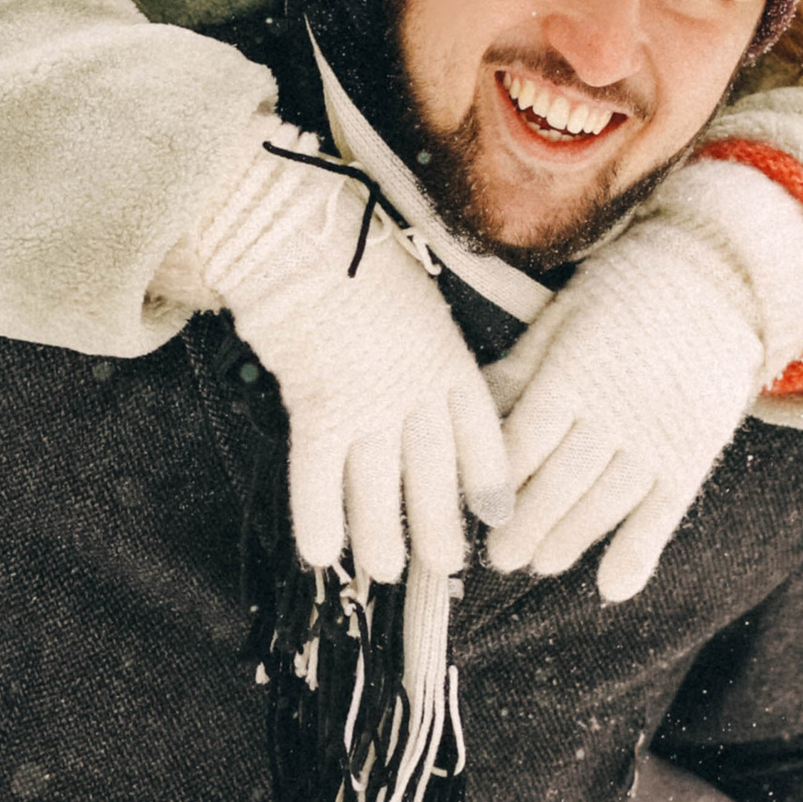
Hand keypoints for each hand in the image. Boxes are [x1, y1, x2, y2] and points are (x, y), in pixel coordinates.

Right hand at [189, 142, 513, 585]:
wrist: (303, 231)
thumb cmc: (358, 256)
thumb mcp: (417, 300)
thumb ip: (428, 349)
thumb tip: (428, 388)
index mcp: (449, 357)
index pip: (482, 432)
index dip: (490, 478)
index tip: (499, 513)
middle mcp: (417, 387)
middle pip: (436, 471)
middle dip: (442, 524)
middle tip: (447, 566)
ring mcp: (369, 400)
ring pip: (381, 486)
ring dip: (383, 534)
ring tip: (387, 570)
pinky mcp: (318, 406)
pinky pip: (319, 475)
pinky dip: (319, 517)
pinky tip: (321, 554)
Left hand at [483, 155, 802, 599]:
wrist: (721, 274)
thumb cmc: (628, 289)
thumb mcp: (566, 313)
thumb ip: (523, 364)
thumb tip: (473, 404)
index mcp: (574, 371)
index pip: (525, 440)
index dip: (498, 481)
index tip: (477, 509)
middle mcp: (615, 409)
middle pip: (559, 482)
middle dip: (525, 525)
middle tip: (500, 557)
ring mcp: (658, 434)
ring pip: (605, 503)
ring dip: (569, 540)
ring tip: (541, 562)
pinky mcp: (694, 451)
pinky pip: (665, 511)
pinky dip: (640, 551)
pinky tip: (615, 585)